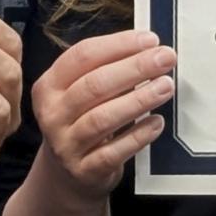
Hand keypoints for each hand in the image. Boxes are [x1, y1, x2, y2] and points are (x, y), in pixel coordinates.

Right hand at [31, 30, 175, 209]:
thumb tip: (149, 49)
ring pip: (102, 118)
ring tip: (166, 86)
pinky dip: (137, 136)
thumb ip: (107, 70)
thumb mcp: (81, 92)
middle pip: (94, 85)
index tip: (150, 39)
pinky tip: (156, 123)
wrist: (66, 175)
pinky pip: (112, 152)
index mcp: (50, 85)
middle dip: (134, 68)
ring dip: (138, 100)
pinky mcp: (83, 171)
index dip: (118, 45)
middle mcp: (52, 114)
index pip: (82, 55)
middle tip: (166, 58)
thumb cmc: (82, 121)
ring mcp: (65, 144)